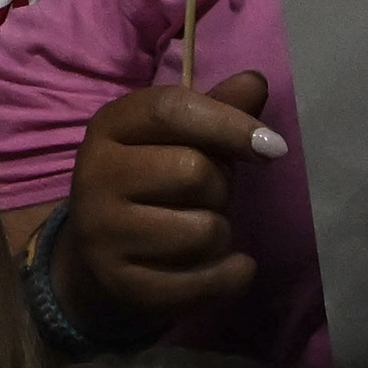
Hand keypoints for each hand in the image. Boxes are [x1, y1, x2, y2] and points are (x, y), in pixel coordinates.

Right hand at [56, 69, 285, 332]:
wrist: (99, 258)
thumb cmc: (153, 185)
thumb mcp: (177, 139)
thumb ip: (217, 110)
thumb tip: (256, 82)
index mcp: (109, 127)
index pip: (171, 109)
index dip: (229, 123)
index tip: (273, 148)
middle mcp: (94, 176)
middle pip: (194, 172)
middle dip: (220, 188)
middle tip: (206, 197)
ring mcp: (103, 234)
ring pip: (203, 231)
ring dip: (221, 234)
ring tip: (199, 233)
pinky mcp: (122, 285)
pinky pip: (204, 282)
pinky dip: (230, 277)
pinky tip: (225, 268)